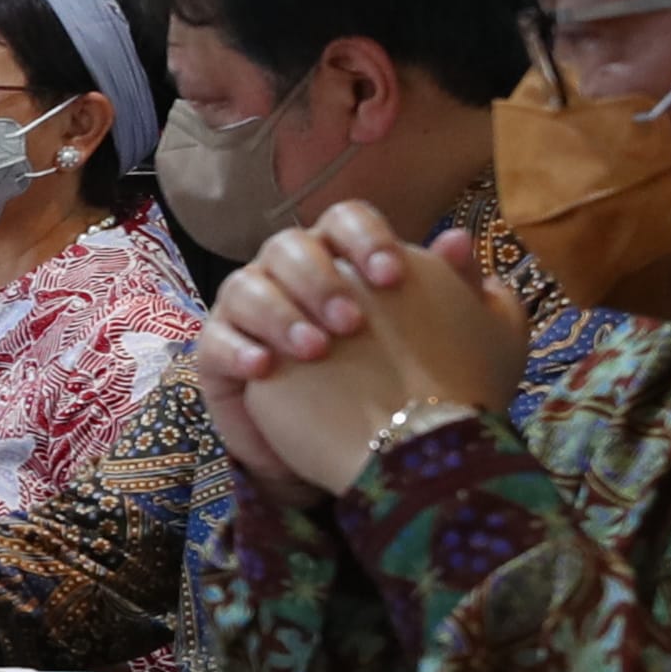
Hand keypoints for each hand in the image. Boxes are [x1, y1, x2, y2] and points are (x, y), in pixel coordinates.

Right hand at [195, 204, 519, 496]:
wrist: (357, 451)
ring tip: (315, 351)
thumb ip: (454, 290)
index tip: (393, 278)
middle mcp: (288, 274)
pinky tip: (267, 369)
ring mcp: (246, 310)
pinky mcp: (216, 354)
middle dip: (320, 280)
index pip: (343, 220)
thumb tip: (457, 240)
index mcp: (340, 256)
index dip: (364, 239)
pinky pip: (213, 339)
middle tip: (352, 323)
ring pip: (244, 286)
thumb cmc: (396, 383)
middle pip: (288, 245)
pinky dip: (237, 349)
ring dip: (280, 314)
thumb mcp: (440, 339)